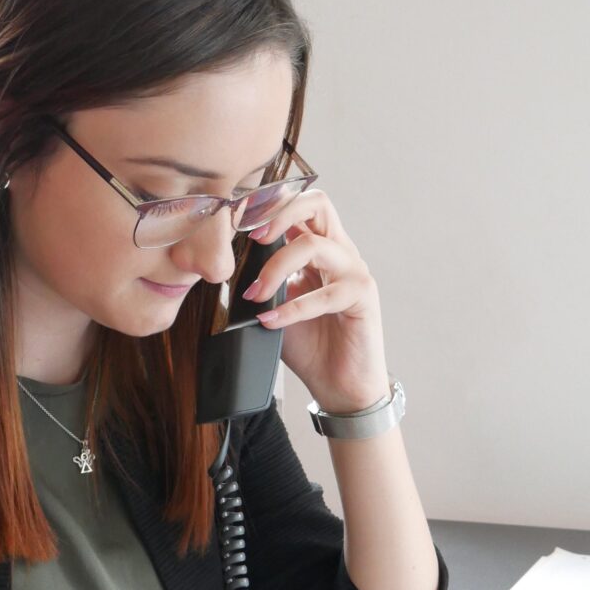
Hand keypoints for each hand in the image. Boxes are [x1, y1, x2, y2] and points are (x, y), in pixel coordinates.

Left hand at [241, 188, 389, 413]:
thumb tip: (226, 269)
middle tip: (252, 239)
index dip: (270, 205)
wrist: (339, 385)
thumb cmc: (310, 346)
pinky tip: (271, 322)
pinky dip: (292, 308)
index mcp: (319, 248)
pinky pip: (326, 294)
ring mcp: (354, 272)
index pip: (300, 206)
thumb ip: (261, 282)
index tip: (238, 221)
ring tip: (255, 296)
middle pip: (318, 204)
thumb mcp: (275, 306)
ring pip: (314, 246)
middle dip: (280, 214)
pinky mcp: (363, 297)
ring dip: (276, 268)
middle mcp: (340, 253)